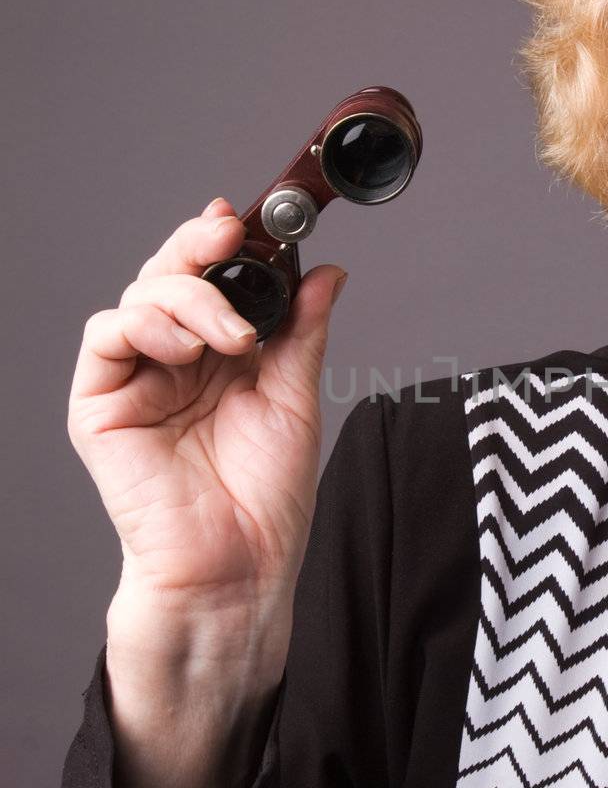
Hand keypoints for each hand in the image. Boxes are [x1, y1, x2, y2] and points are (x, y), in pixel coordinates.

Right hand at [68, 197, 348, 626]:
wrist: (239, 566)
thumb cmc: (264, 499)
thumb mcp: (296, 398)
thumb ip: (301, 331)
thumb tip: (327, 272)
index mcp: (220, 356)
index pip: (211, 281)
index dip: (221, 245)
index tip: (247, 220)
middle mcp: (174, 361)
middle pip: (168, 276)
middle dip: (196, 248)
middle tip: (227, 238)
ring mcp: (135, 380)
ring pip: (138, 297)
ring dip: (186, 298)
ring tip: (229, 338)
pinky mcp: (100, 405)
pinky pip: (105, 336)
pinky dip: (146, 325)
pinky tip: (186, 350)